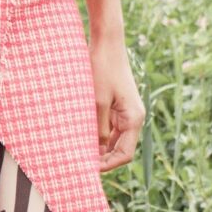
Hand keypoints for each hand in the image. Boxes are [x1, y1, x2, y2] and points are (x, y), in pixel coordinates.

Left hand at [90, 29, 144, 171]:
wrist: (107, 43)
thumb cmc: (103, 69)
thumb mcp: (97, 102)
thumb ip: (98, 128)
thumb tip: (96, 151)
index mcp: (133, 119)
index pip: (124, 154)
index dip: (107, 165)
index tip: (88, 168)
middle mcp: (133, 118)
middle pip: (120, 149)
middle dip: (102, 158)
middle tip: (80, 162)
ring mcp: (126, 112)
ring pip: (113, 139)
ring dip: (99, 147)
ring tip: (78, 151)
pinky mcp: (118, 106)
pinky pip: (109, 127)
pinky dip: (98, 134)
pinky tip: (81, 135)